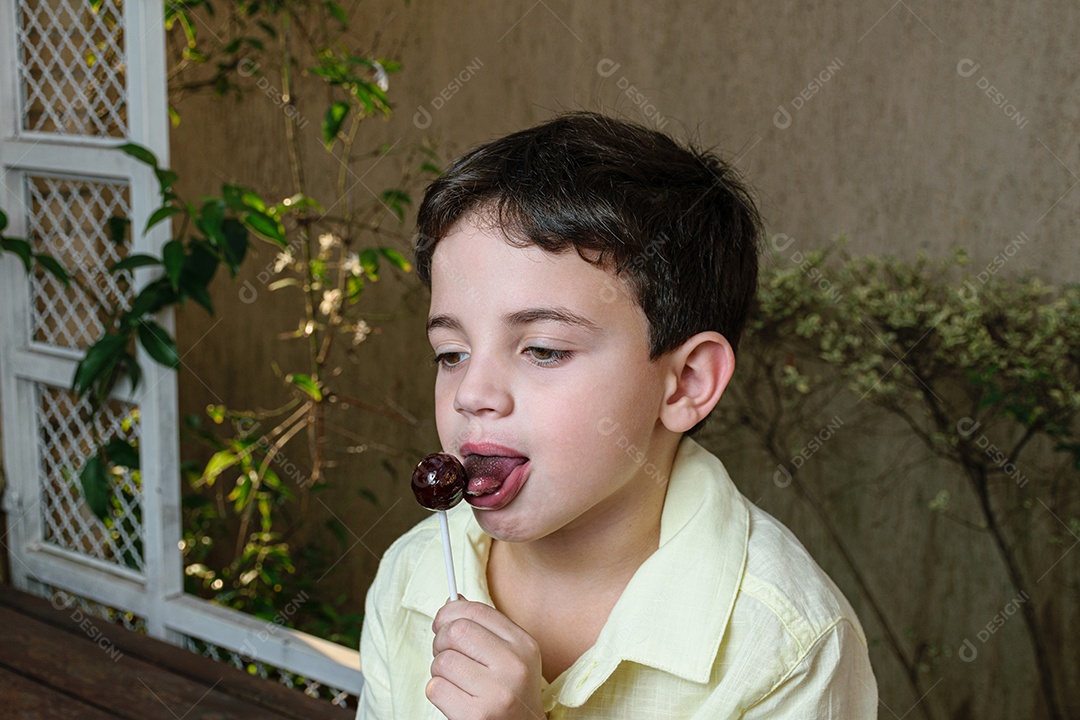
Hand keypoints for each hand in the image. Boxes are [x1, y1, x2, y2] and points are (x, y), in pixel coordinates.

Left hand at [428, 597, 544, 719]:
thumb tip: (452, 601)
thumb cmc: (511, 692)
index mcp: (524, 644)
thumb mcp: (511, 656)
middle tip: (444, 653)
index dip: (450, 611)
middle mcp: (514, 666)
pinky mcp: (476, 715)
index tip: (441, 621)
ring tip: (455, 680)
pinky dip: (437, 692)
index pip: (476, 611)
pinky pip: (435, 688)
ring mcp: (497, 692)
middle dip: (440, 641)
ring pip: (442, 661)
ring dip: (439, 670)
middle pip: (456, 632)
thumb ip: (484, 628)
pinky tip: (454, 698)